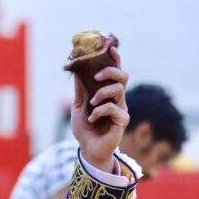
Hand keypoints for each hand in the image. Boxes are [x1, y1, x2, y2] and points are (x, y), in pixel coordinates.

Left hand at [71, 47, 129, 171]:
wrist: (87, 149)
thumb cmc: (85, 129)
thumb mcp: (78, 106)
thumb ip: (80, 90)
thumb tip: (75, 71)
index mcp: (108, 93)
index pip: (115, 73)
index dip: (115, 59)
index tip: (110, 48)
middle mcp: (118, 99)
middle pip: (123, 77)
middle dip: (110, 71)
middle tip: (96, 76)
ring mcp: (122, 109)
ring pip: (118, 90)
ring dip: (102, 93)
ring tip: (91, 103)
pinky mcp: (123, 120)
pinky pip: (113, 108)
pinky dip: (100, 111)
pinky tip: (92, 119)